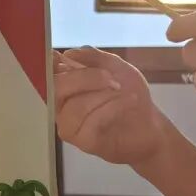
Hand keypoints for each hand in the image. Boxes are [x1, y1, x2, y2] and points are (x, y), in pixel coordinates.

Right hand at [54, 48, 172, 166]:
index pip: (45, 70)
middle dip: (84, 78)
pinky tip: (128, 102)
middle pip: (55, 87)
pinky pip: (91, 121)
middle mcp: (59, 103)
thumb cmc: (129, 94)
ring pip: (75, 106)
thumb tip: (68, 54)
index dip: (49, 62)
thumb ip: (93, 58)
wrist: (150, 125)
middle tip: (111, 78)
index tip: (64, 59)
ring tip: (123, 92)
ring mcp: (68, 123)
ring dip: (103, 95)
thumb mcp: (116, 67)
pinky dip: (113, 107)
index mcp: (64, 83)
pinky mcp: (81, 141)